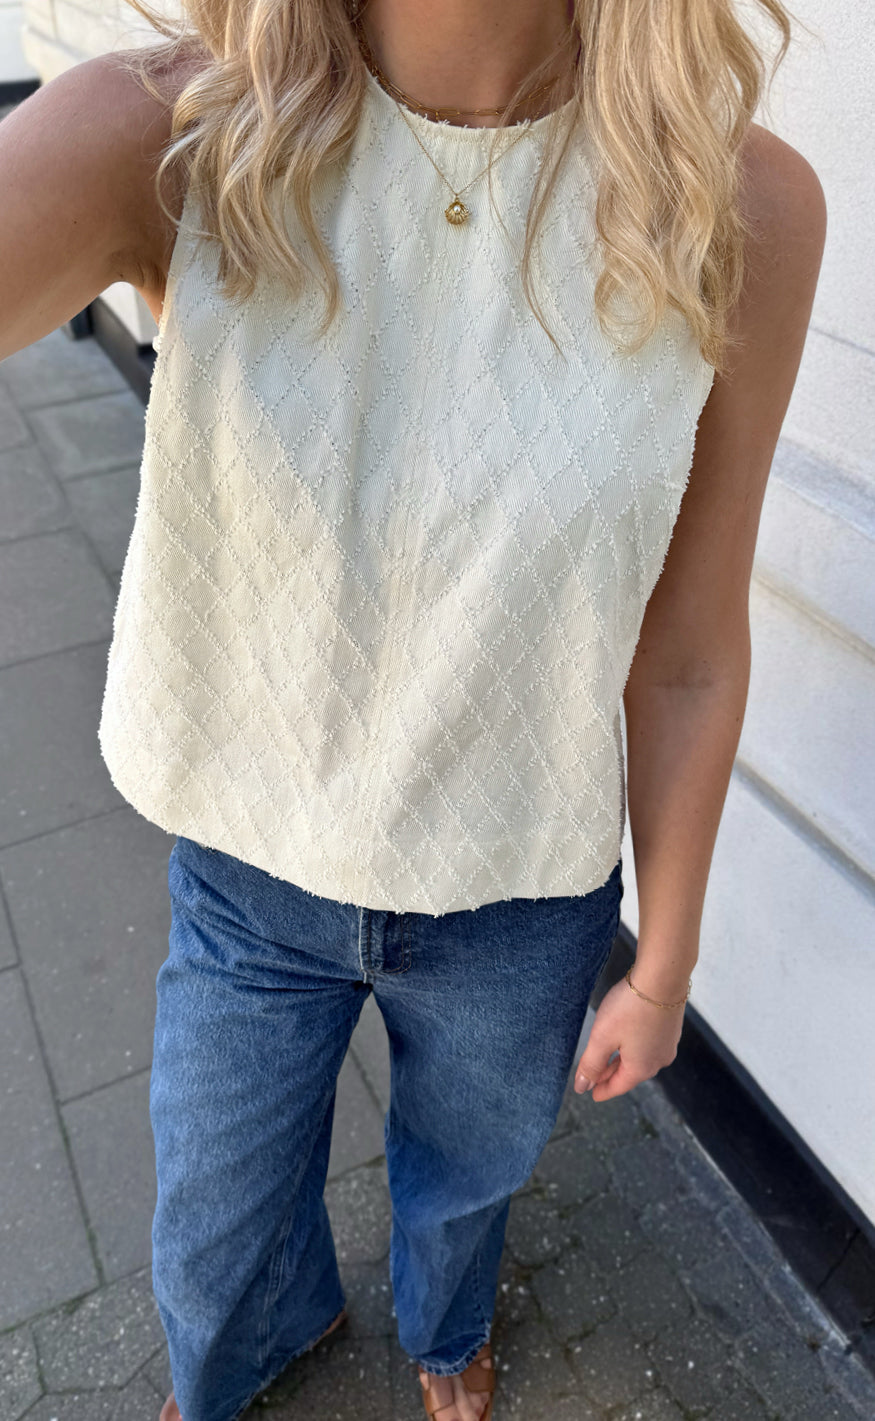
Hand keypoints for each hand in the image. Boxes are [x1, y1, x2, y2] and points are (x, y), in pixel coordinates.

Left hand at [574, 975, 685, 1101]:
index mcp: (641, 1068)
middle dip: (611, 1075)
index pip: (618, 1086)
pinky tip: (628, 1040)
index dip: (602, 1090)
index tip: (592, 1094)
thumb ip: (591, 1063)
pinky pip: (649, 1045)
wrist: (663, 977)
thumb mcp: (602, 1037)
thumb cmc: (629, 1008)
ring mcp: (668, 1044)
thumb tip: (582, 1087)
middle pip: (630, 1073)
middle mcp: (658, 1060)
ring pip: (640, 1059)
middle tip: (595, 1078)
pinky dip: (634, 1047)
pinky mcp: (671, 1028)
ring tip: (609, 1060)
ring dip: (623, 1060)